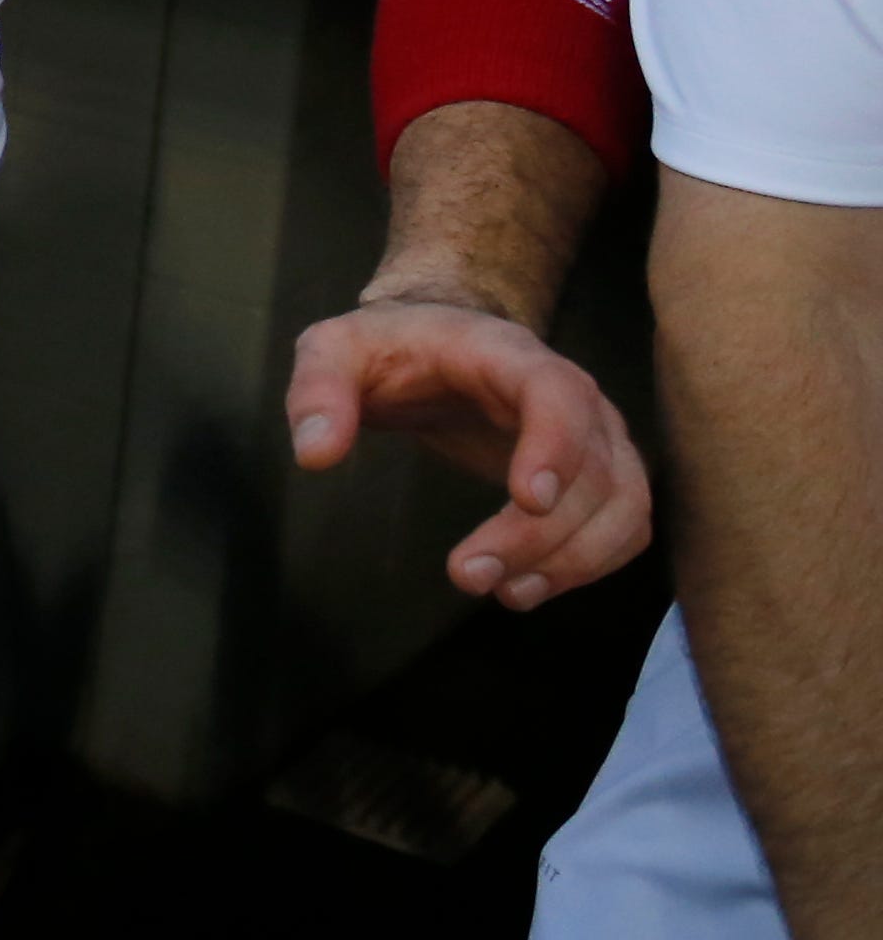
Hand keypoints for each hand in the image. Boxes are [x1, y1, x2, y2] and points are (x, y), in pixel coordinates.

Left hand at [288, 296, 653, 609]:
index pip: (557, 393)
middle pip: (593, 468)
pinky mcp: (599, 475)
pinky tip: (528, 588)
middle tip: (470, 575)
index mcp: (509, 354)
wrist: (437, 345)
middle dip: (540, 534)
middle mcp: (574, 395)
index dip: (555, 447)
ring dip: (573, 559)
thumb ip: (318, 390)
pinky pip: (623, 525)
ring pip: (621, 504)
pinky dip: (589, 564)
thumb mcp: (334, 350)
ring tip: (505, 593)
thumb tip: (315, 453)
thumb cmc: (390, 347)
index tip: (527, 502)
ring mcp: (596, 437)